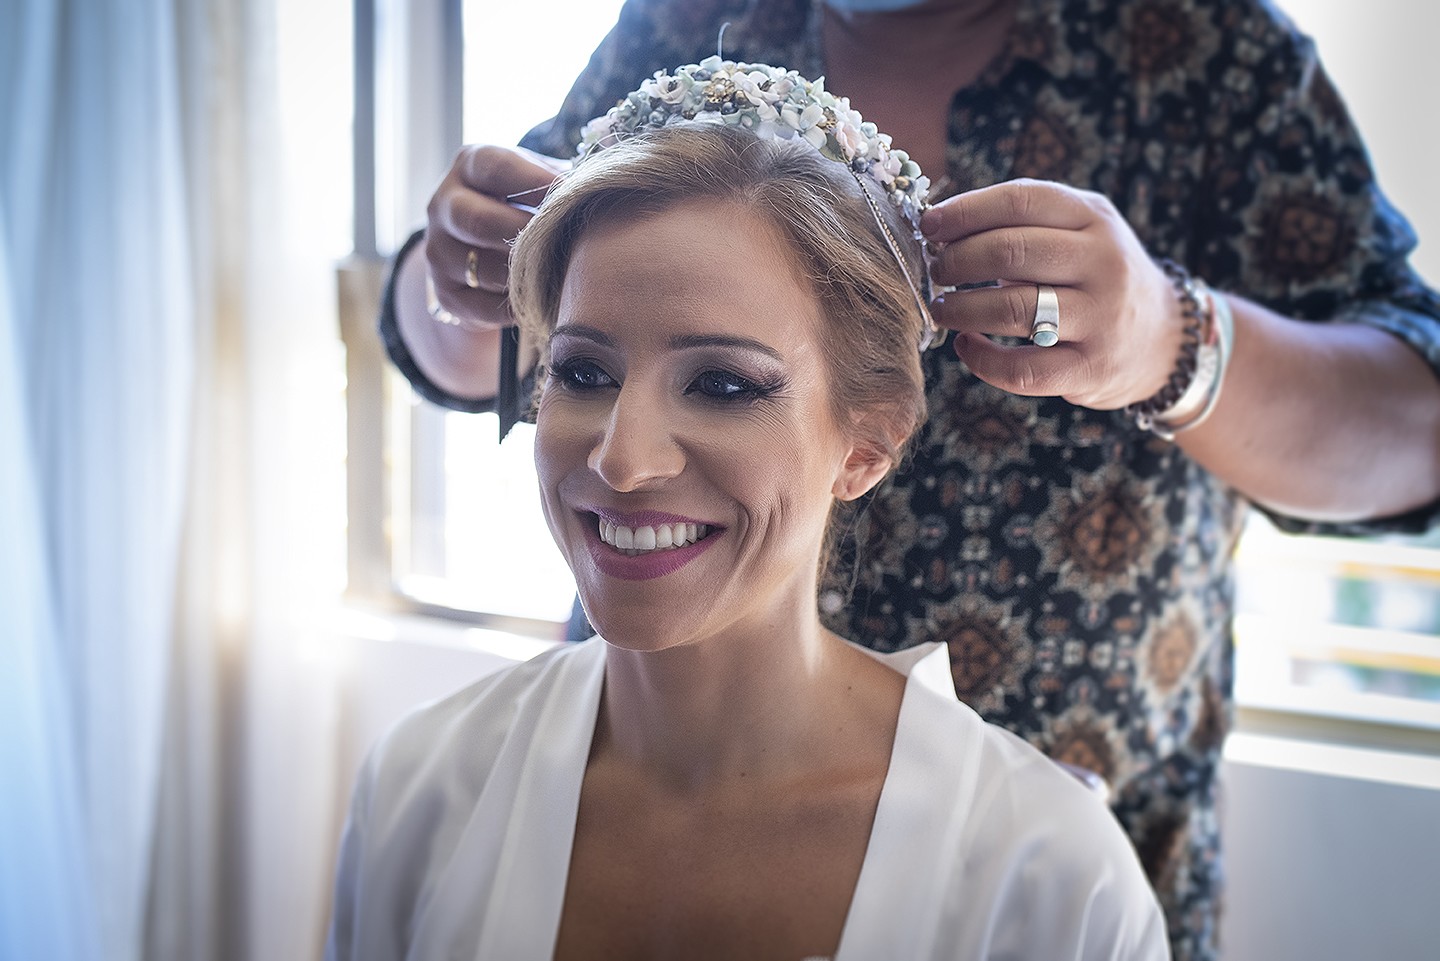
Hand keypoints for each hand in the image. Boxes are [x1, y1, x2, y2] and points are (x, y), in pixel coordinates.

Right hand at [424, 144, 567, 328]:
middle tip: (560, 241)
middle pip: (478, 221)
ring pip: (481, 269)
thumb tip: (592, 184)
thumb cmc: (520, 208)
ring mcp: (438, 252)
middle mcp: (443, 206)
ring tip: (555, 272)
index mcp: (468, 166)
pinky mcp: (446, 294)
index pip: (494, 166)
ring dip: (523, 274)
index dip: (536, 180)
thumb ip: (555, 177)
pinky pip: (483, 307)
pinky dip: (516, 306)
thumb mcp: (531, 180)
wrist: (478, 256)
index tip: (570, 193)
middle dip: (526, 235)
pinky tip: (539, 298)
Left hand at [921, 179, 1184, 409]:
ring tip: (940, 308)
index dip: (965, 211)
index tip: (929, 224)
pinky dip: (982, 359)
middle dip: (957, 261)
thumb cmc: (1095, 276)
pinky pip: (1022, 369)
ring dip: (961, 309)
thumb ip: (1023, 224)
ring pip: (1012, 309)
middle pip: (1011, 252)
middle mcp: (1104, 263)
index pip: (1020, 201)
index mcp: (1095, 217)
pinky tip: (966, 346)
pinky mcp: (1091, 368)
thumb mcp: (1079, 232)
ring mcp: (1101, 318)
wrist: (1162, 337)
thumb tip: (940, 226)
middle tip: (935, 271)